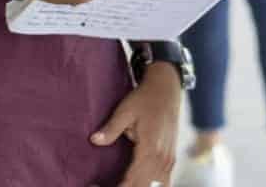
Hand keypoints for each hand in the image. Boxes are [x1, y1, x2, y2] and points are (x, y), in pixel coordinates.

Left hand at [90, 62, 179, 186]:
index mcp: (150, 149)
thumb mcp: (125, 111)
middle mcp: (162, 158)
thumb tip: (94, 140)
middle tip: (101, 186)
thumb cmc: (144, 99)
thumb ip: (111, 128)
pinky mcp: (171, 158)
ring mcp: (169, 160)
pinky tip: (140, 184)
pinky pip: (164, 182)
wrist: (166, 89)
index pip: (132, 180)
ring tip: (121, 185)